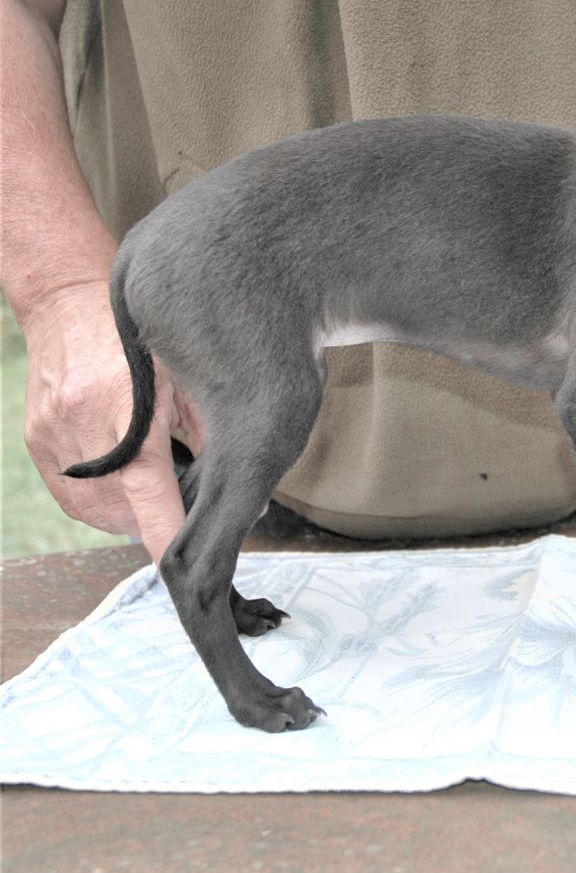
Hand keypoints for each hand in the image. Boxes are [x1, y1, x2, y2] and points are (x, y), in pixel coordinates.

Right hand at [19, 280, 201, 562]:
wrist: (69, 298)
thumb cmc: (141, 336)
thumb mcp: (187, 378)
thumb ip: (211, 437)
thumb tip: (243, 494)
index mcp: (127, 416)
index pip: (150, 499)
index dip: (169, 541)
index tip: (187, 574)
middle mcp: (83, 431)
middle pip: (123, 512)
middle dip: (155, 518)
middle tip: (183, 502)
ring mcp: (53, 438)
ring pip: (95, 510)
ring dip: (128, 511)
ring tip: (154, 482)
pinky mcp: (35, 440)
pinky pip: (72, 494)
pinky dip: (101, 497)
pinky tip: (123, 474)